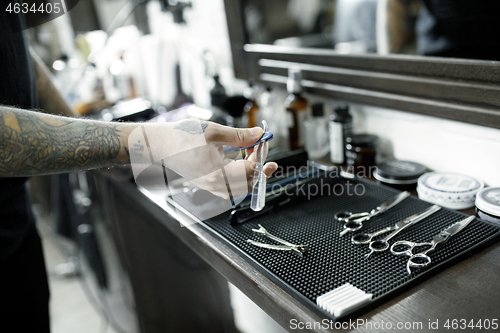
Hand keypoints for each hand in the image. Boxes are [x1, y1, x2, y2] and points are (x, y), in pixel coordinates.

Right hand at [131, 119, 277, 198]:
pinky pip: (230, 187)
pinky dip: (240, 177)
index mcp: (217, 173)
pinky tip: (241, 162)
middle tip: (264, 152)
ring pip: (240, 187)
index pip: (250, 169)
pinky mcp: (206, 184)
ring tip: (253, 156)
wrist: (160, 144)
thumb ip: (240, 135)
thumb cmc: (181, 137)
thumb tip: (258, 134)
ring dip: (251, 173)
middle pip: (248, 183)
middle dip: (260, 167)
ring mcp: (210, 186)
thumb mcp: (214, 131)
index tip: (262, 141)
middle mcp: (214, 184)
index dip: (260, 155)